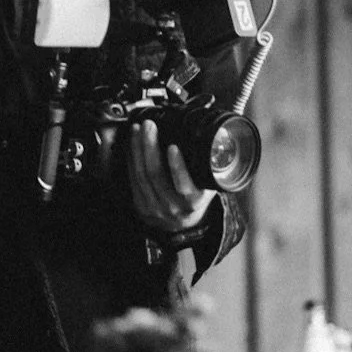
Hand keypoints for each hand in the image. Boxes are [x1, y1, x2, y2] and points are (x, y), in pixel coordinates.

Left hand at [127, 119, 215, 233]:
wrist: (182, 225)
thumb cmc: (197, 199)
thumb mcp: (210, 186)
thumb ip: (212, 166)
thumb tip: (220, 138)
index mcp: (193, 202)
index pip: (184, 185)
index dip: (177, 166)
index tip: (173, 146)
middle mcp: (172, 206)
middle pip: (156, 175)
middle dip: (150, 146)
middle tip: (149, 126)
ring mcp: (153, 207)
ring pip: (141, 175)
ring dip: (137, 148)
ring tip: (138, 129)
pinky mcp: (139, 204)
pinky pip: (132, 178)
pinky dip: (131, 158)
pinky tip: (132, 143)